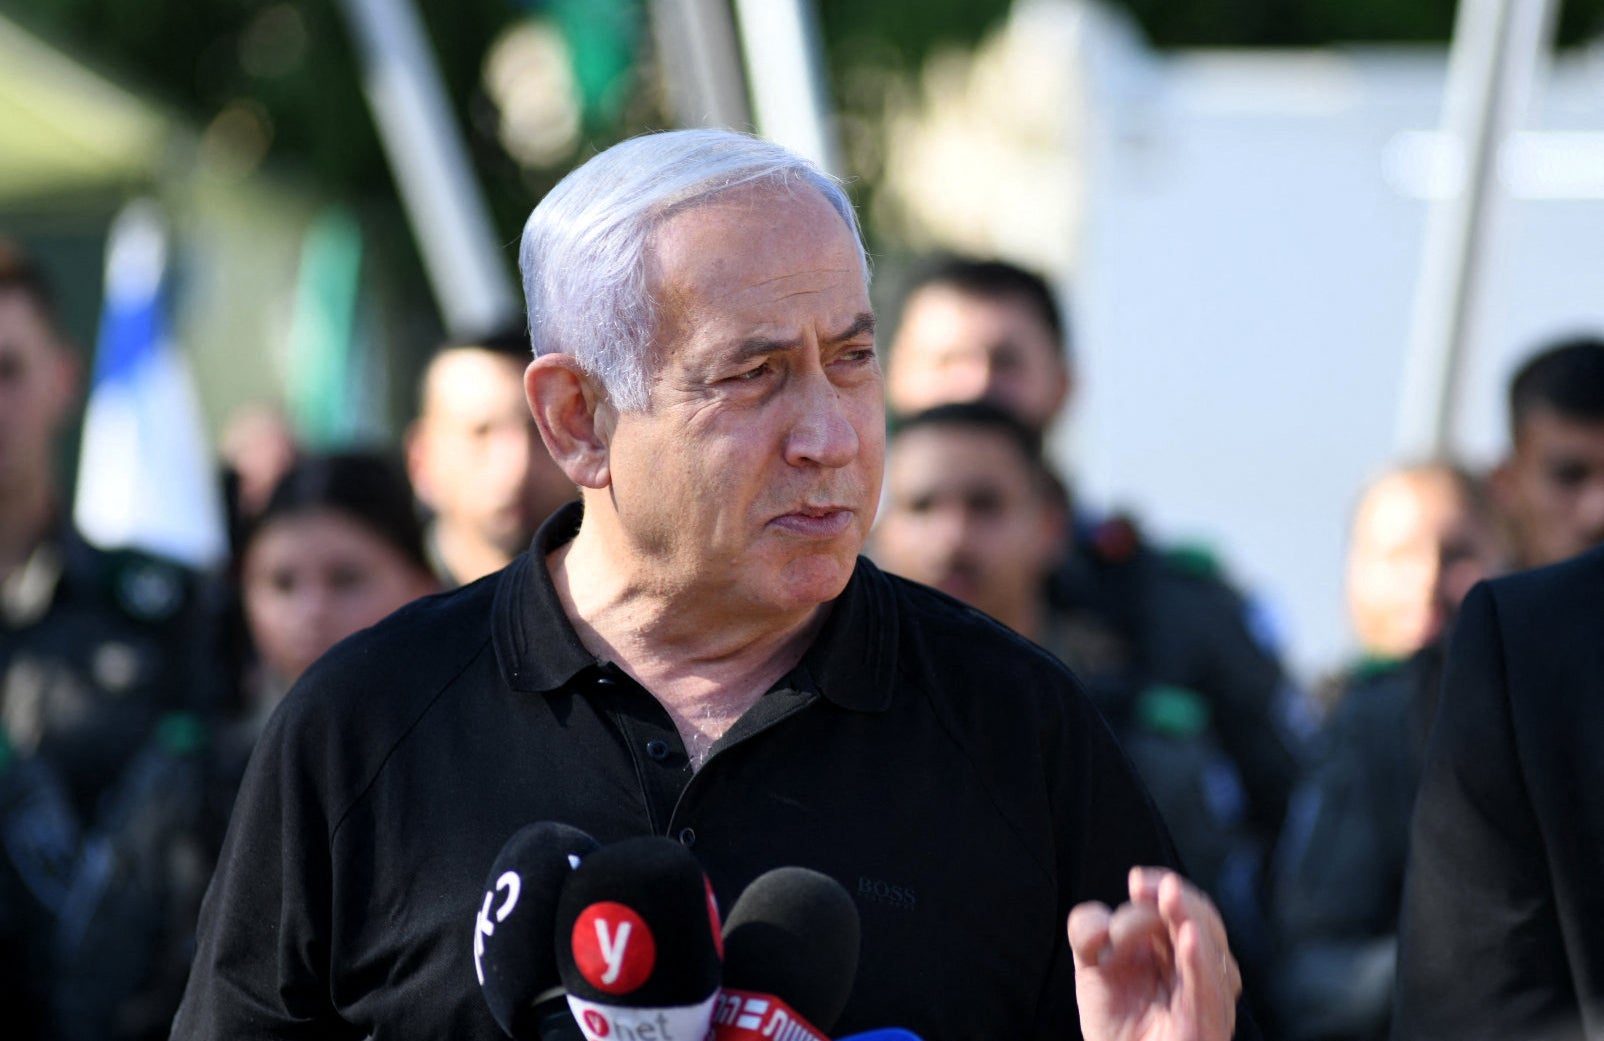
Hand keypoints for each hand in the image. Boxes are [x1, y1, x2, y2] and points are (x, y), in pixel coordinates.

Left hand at [1067, 866, 1240, 1040]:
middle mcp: (1201, 966)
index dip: (1162, 886)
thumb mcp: (1093, 962)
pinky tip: (1188, 937)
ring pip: (1208, 946)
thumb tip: (1102, 919)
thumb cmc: (1114, 1017)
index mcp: (1178, 946)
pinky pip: (1206, 986)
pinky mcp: (1206, 1022)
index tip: (1138, 880)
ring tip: (1169, 897)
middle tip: (1146, 889)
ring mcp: (1208, 994)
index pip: (1184, 904)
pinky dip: (1199, 959)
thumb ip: (1088, 929)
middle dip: (1174, 899)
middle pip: (1202, 917)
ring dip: (1186, 916)